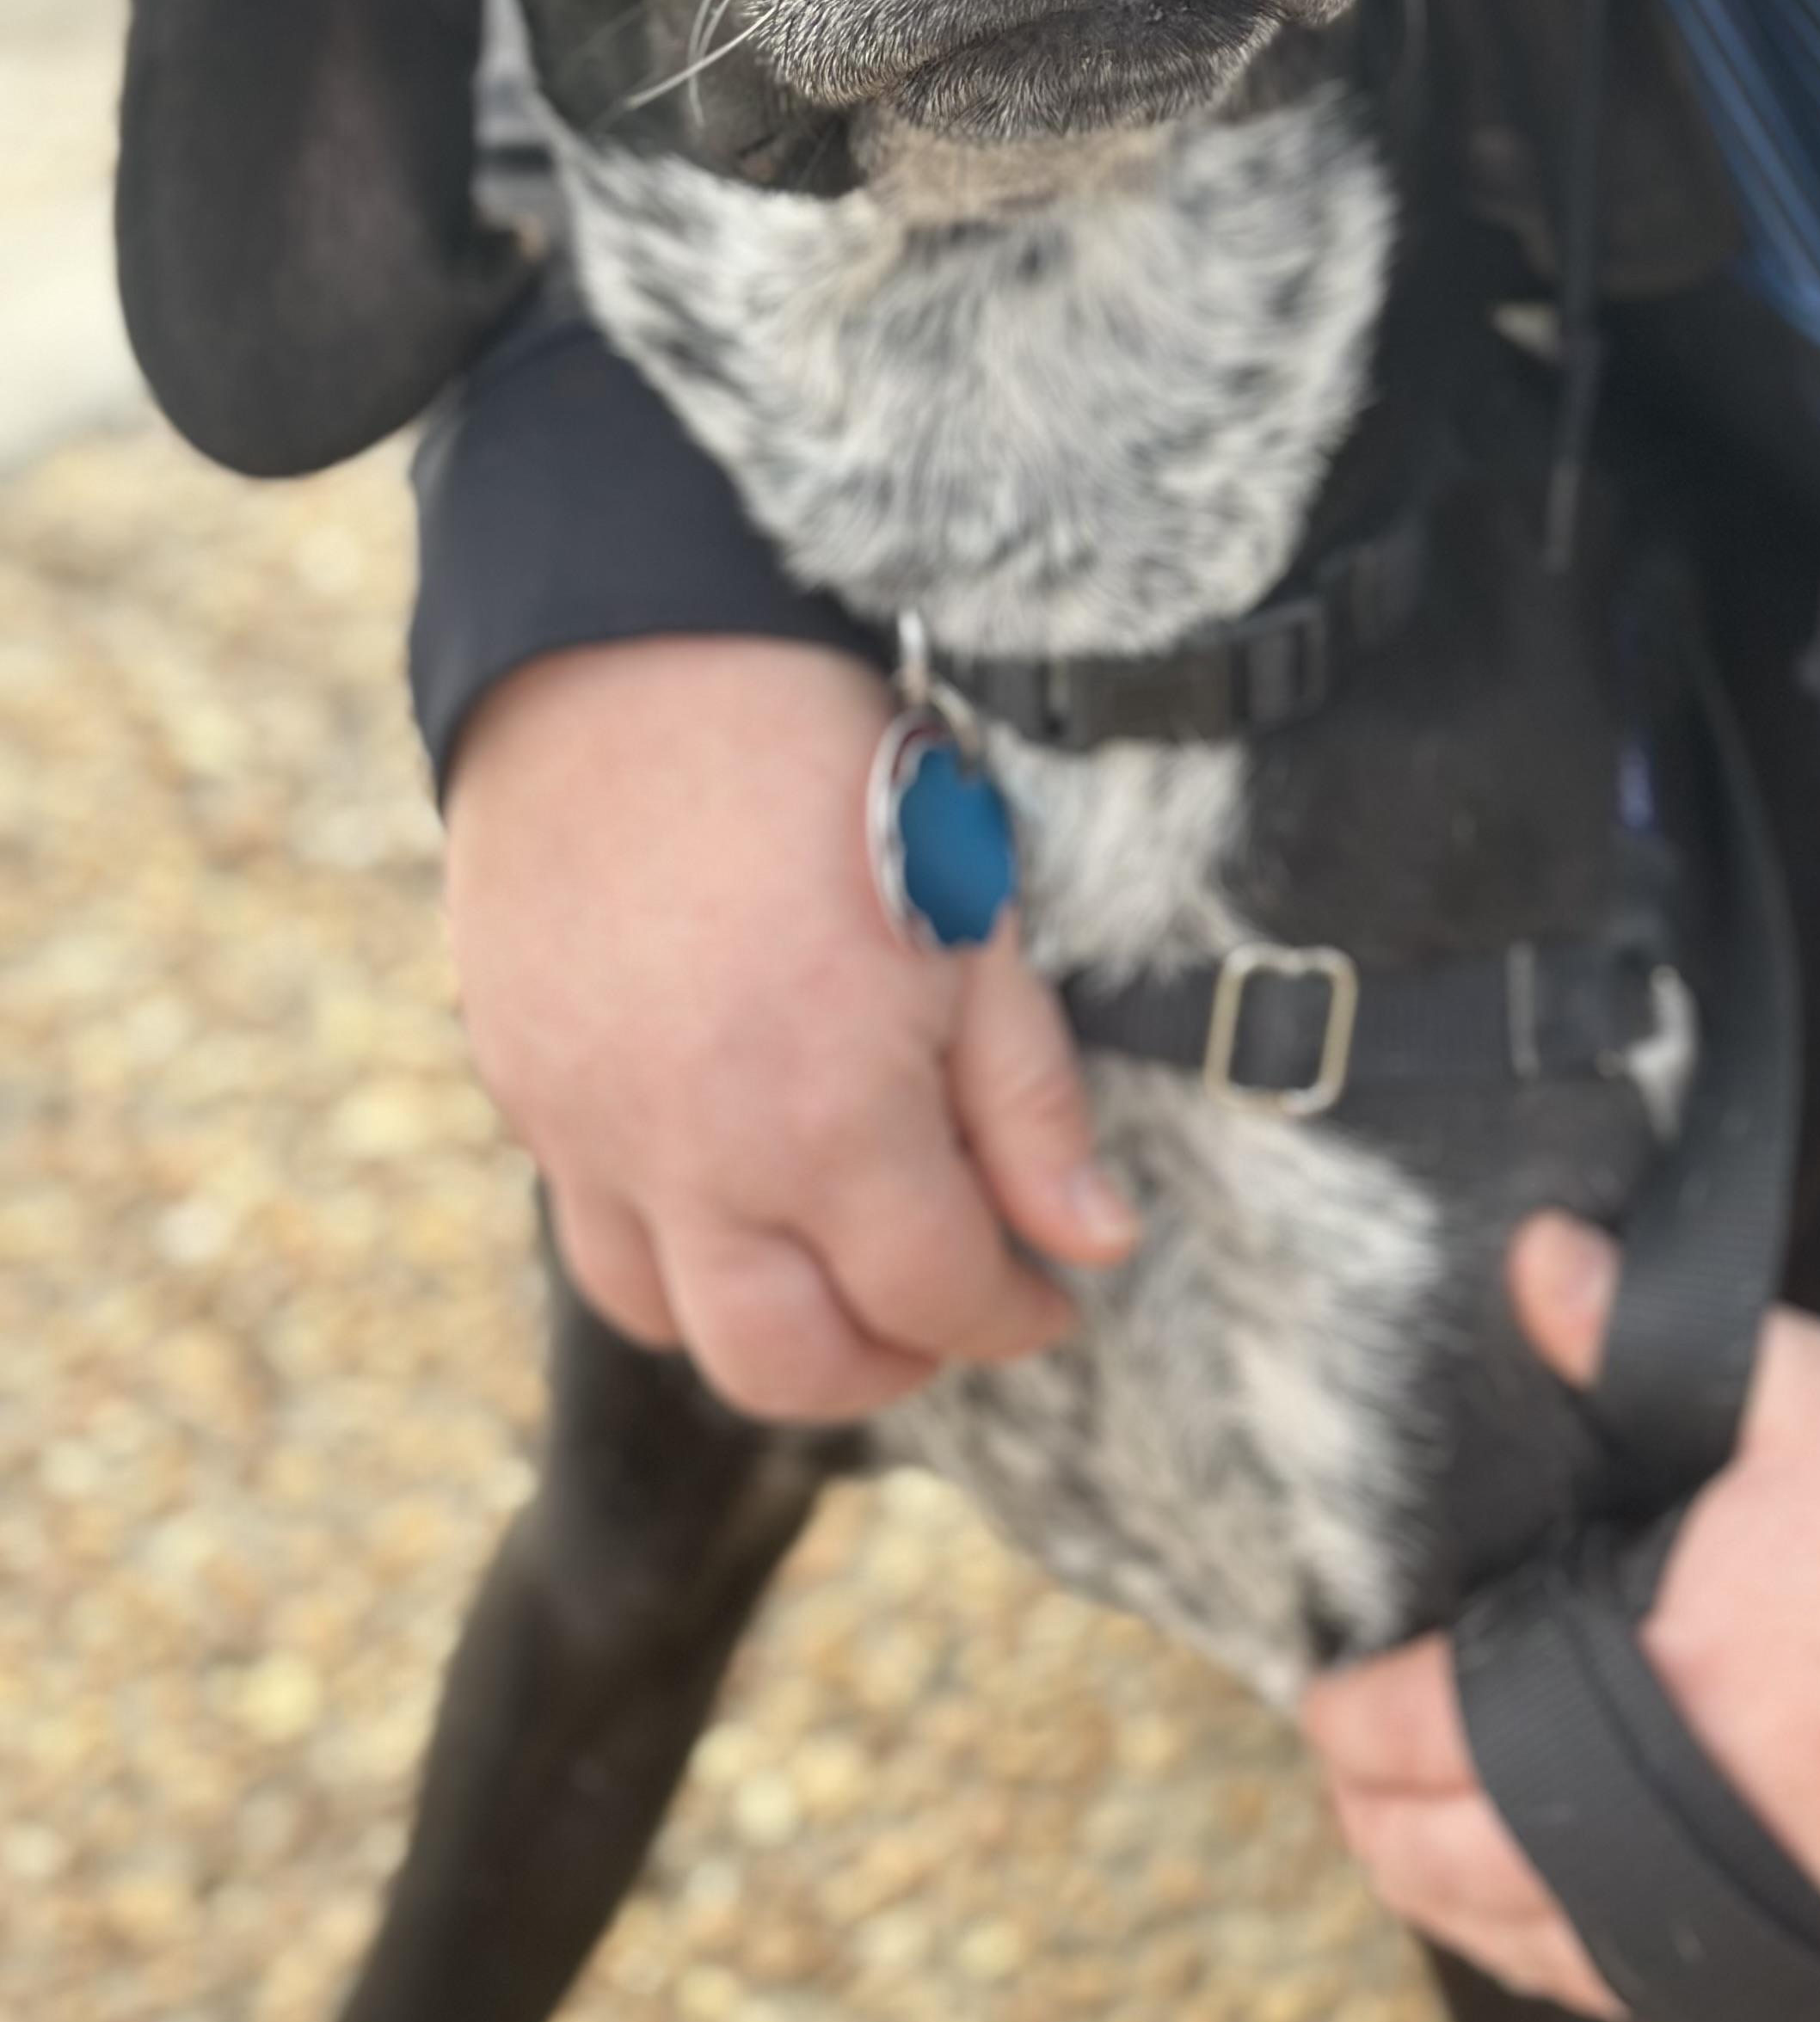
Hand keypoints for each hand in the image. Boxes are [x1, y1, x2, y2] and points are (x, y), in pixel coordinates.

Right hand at [443, 636, 1137, 1422]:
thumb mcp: (978, 915)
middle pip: (789, 1365)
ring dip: (770, 1325)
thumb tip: (1093, 1243)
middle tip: (952, 1305)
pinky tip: (740, 1178)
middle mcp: (694, 1158)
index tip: (1053, 1291)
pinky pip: (595, 1227)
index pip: (935, 1293)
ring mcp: (588, 1133)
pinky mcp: (523, 1089)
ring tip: (844, 1263)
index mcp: (829, 1118)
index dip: (1013, 1312)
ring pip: (670, 1320)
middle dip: (892, 1364)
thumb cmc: (831, 767)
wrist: (637, 656)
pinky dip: (673, 1245)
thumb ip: (1029, 1101)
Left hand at [1301, 1219, 1819, 2010]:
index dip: (1356, 1716)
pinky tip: (1529, 1916)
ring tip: (1402, 1836)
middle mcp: (1657, 1824)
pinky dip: (1539, 1954)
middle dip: (1373, 1811)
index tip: (1322, 1690)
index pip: (1433, 1728)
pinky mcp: (1789, 1957)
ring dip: (1440, 1889)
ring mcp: (1720, 1913)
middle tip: (1340, 1762)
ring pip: (1516, 1939)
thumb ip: (1640, 1328)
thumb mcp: (1796, 1393)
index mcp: (1641, 1678)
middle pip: (1447, 1856)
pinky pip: (1612, 1986)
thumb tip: (1530, 1252)